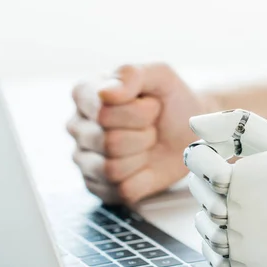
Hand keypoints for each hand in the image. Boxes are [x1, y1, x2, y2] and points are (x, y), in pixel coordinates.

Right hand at [67, 63, 216, 203]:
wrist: (189, 131)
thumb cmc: (171, 101)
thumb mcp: (159, 76)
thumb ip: (131, 75)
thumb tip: (105, 93)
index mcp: (85, 94)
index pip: (103, 113)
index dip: (137, 113)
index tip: (151, 105)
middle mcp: (78, 127)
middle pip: (108, 143)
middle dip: (143, 136)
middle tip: (151, 128)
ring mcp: (84, 160)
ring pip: (112, 170)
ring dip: (141, 158)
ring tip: (147, 145)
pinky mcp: (98, 187)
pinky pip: (122, 191)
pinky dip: (143, 180)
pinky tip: (144, 166)